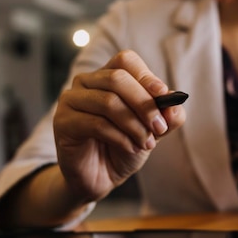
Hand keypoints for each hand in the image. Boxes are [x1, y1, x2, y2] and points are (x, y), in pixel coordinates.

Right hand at [53, 50, 185, 202]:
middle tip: (159, 128)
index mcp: (108, 76)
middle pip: (117, 78)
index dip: (146, 76)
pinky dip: (120, 138)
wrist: (101, 176)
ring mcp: (71, 100)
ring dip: (134, 125)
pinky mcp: (63, 121)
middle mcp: (86, 82)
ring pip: (108, 102)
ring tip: (146, 143)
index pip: (125, 61)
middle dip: (144, 104)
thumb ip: (168, 117)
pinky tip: (130, 148)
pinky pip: (96, 123)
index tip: (163, 95)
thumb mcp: (153, 131)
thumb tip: (175, 105)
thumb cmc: (125, 146)